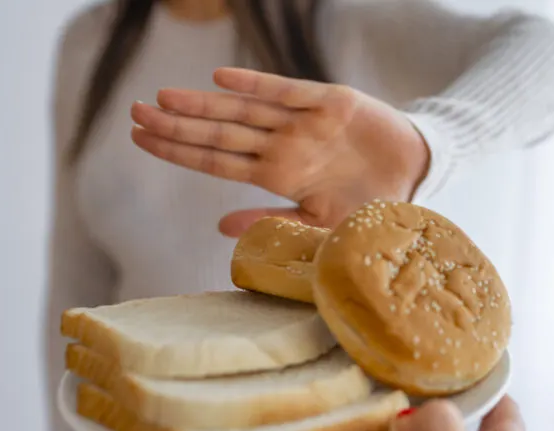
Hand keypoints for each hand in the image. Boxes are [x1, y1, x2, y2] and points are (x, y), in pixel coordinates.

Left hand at [130, 68, 430, 235]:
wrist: (418, 178)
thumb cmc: (370, 206)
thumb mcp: (321, 225)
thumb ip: (274, 224)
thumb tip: (220, 226)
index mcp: (279, 176)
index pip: (216, 162)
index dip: (179, 150)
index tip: (140, 139)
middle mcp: (284, 146)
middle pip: (220, 134)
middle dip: (178, 124)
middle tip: (134, 112)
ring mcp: (305, 123)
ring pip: (244, 111)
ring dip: (205, 105)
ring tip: (164, 98)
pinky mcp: (332, 102)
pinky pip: (288, 92)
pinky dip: (257, 86)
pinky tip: (221, 81)